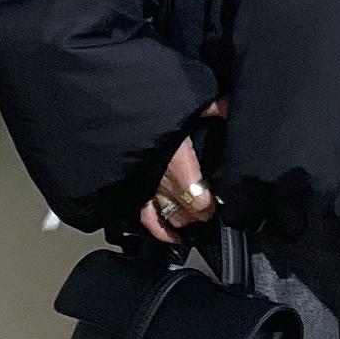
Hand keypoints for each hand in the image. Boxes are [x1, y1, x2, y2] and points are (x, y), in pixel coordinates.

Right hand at [140, 96, 229, 244]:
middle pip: (188, 213)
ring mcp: (145, 188)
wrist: (109, 101)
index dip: (212, 205)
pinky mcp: (132, 189)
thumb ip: (210, 108)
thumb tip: (229, 108)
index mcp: (178, 163)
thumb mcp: (187, 100)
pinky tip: (173, 238)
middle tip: (207, 202)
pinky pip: (146, 218)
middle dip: (200, 211)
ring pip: (171, 217)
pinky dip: (160, 231)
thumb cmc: (148, 99)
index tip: (218, 200)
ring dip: (183, 217)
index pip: (202, 203)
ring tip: (191, 212)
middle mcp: (162, 182)